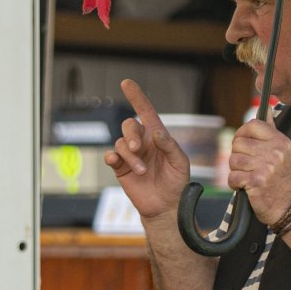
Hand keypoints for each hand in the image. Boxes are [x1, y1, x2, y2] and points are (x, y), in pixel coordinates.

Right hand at [105, 78, 192, 219]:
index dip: (136, 96)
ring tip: (142, 171)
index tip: (126, 82)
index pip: (145, 111)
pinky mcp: (120, 168)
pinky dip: (112, 157)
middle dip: (131, 134)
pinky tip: (117, 162)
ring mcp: (130, 155)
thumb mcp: (180, 162)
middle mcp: (142, 142)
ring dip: (129, 155)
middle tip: (138, 149)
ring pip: (120, 143)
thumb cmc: (177, 182)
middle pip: (129, 125)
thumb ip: (169, 146)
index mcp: (157, 136)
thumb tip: (155, 133)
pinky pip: (110, 156)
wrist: (165, 206)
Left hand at [225, 118, 290, 226]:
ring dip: (236, 171)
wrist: (288, 206)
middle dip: (238, 156)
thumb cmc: (281, 179)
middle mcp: (274, 151)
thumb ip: (270, 130)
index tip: (243, 144)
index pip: (253, 125)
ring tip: (248, 177)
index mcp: (280, 141)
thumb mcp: (281, 151)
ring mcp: (266, 166)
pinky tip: (245, 187)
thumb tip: (266, 108)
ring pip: (233, 160)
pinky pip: (232, 176)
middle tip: (248, 167)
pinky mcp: (256, 182)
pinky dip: (235, 184)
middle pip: (238, 143)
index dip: (242, 134)